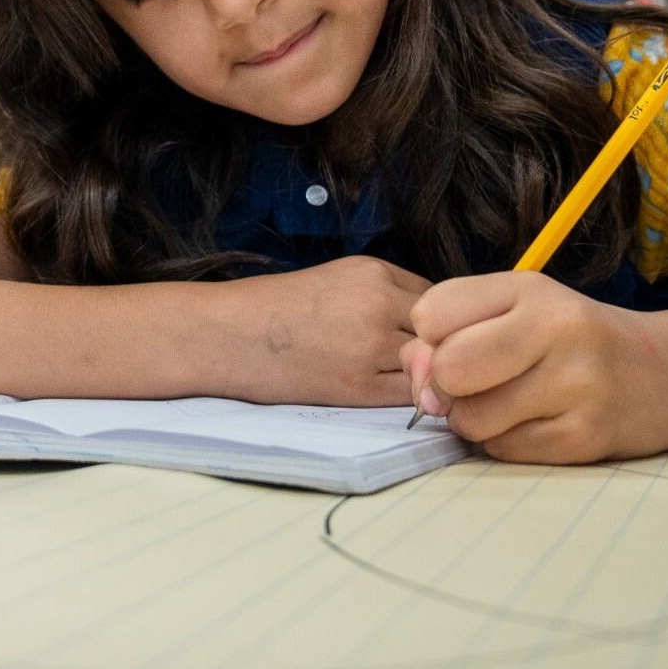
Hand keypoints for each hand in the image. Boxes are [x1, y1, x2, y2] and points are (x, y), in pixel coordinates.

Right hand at [218, 256, 426, 405]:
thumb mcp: (333, 279)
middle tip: (425, 362)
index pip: (438, 296)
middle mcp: (377, 303)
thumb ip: (380, 293)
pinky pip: (411, 395)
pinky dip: (413, 397)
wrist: (226, 335)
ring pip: (431, 364)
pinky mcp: (357, 387)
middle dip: (437, 347)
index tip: (423, 333)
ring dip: (427, 375)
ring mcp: (369, 346)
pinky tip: (398, 396)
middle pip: (441, 330)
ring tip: (411, 380)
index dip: (436, 319)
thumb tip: (425, 322)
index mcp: (371, 271)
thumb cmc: (271, 307)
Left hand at [402, 271, 667, 462]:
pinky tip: (535, 422)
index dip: (430, 338)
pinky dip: (505, 441)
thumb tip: (420, 386)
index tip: (456, 342)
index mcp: (531, 288)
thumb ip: (452, 332)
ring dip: (474, 419)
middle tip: (472, 384)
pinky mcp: (585, 437)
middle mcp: (558, 330)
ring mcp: (577, 386)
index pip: (432, 314)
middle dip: (446, 385)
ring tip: (507, 403)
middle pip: (449, 370)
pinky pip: (503, 449)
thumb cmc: (571, 339)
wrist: (667, 374)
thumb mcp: (516, 310)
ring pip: (471, 419)